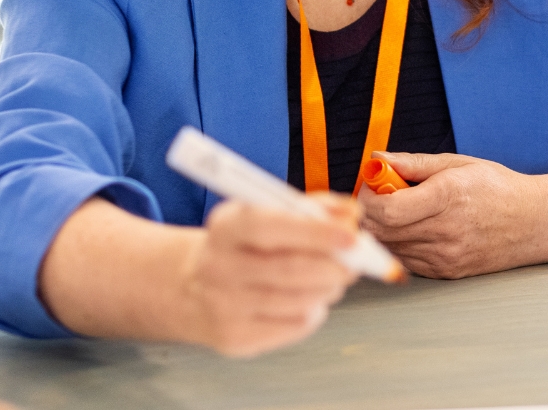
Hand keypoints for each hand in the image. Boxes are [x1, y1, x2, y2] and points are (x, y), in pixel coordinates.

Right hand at [179, 195, 359, 356]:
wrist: (192, 286)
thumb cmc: (245, 245)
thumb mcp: (267, 213)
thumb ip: (312, 209)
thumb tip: (352, 214)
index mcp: (225, 227)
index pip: (271, 227)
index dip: (315, 232)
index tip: (352, 236)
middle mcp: (218, 267)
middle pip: (289, 270)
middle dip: (333, 266)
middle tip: (355, 263)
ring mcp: (224, 306)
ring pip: (297, 301)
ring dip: (328, 289)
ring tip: (332, 279)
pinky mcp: (235, 338)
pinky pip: (293, 326)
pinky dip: (312, 311)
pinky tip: (307, 300)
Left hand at [358, 151, 547, 278]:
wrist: (533, 223)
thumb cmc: (496, 188)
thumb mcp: (458, 163)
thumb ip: (414, 163)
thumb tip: (378, 159)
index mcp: (447, 196)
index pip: (387, 209)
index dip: (368, 197)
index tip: (372, 184)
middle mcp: (445, 231)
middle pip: (383, 231)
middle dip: (369, 212)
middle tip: (377, 195)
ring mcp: (446, 256)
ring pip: (390, 247)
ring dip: (382, 229)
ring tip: (398, 210)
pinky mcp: (446, 272)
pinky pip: (405, 260)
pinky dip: (398, 244)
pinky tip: (411, 229)